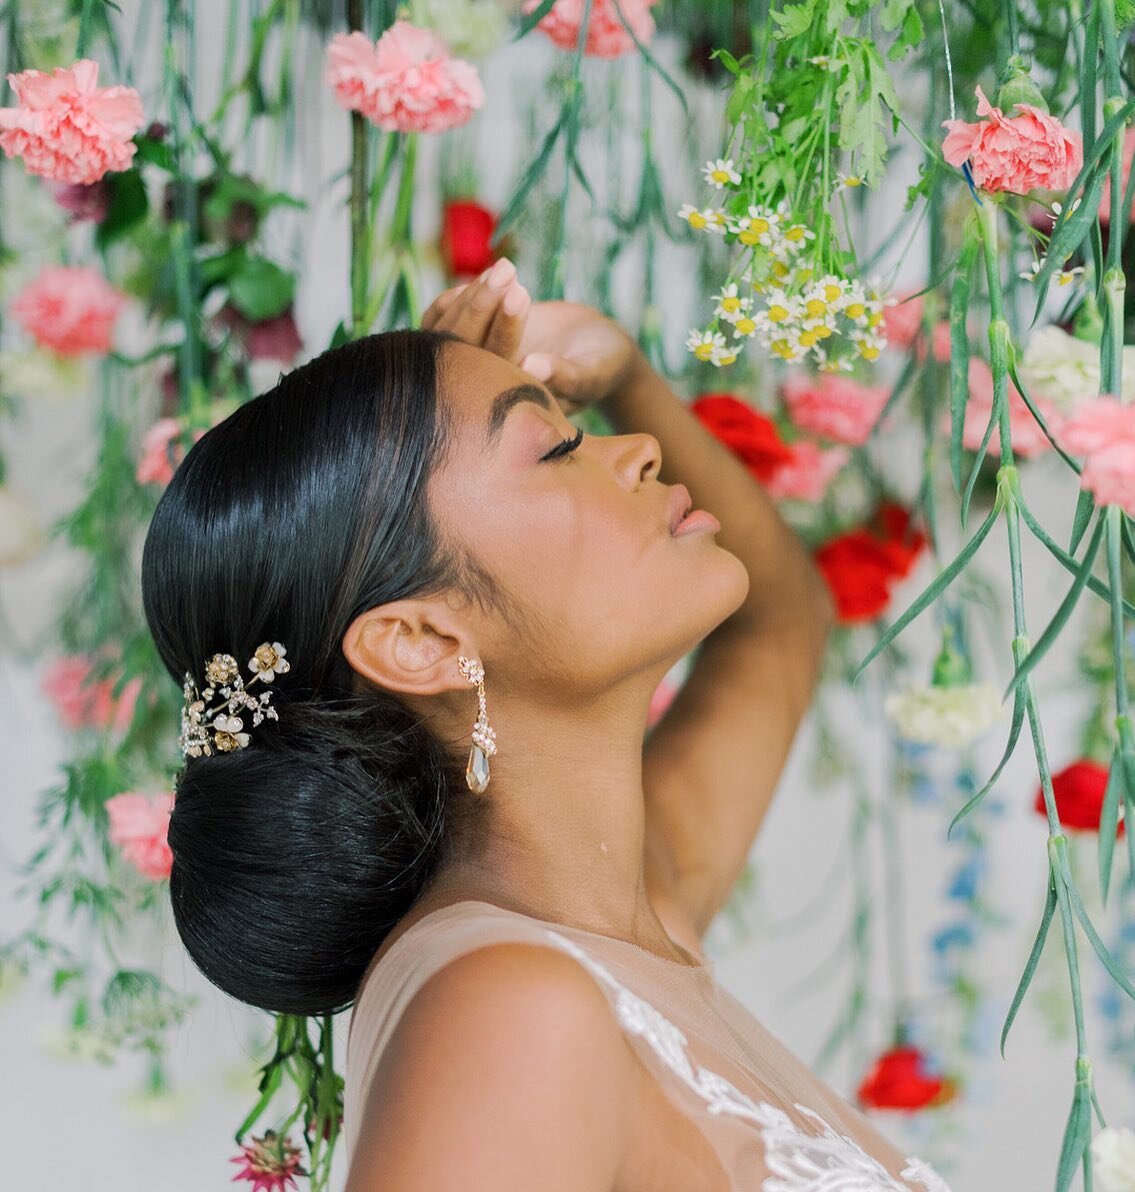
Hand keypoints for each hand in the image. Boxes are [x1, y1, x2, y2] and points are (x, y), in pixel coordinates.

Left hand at [420, 259, 643, 413]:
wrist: (595, 350)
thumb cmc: (602, 367)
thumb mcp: (592, 374)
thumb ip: (564, 375)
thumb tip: (532, 366)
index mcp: (513, 405)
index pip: (497, 366)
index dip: (506, 329)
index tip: (521, 292)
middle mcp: (486, 386)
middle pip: (467, 347)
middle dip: (483, 306)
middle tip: (508, 271)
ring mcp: (475, 363)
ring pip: (452, 332)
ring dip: (473, 296)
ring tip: (505, 269)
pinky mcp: (471, 340)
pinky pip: (446, 321)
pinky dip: (458, 298)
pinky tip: (481, 278)